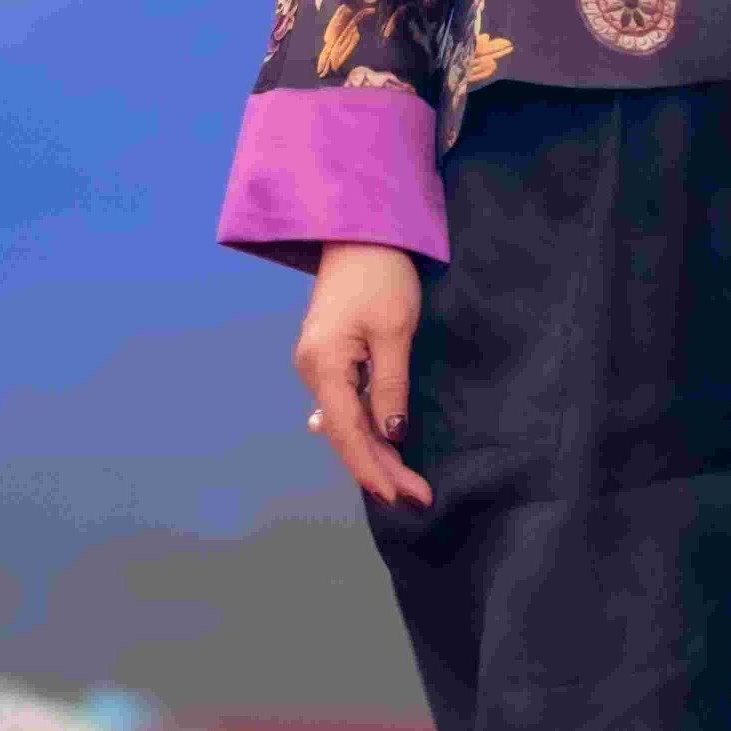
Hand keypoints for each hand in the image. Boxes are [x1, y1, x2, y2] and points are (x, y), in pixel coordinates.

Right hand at [296, 242, 431, 509]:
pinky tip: (370, 447)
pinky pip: (344, 403)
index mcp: (324, 366)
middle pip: (346, 434)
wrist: (359, 233)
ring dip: (374, 451)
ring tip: (403, 481)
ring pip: (345, 421)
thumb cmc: (381, 275)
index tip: (401, 496)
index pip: (349, 434)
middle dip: (380, 467)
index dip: (374, 469)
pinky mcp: (329, 355)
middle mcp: (312, 370)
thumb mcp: (394, 331)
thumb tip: (390, 435)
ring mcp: (318, 364)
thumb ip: (390, 386)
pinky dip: (363, 429)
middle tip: (417, 496)